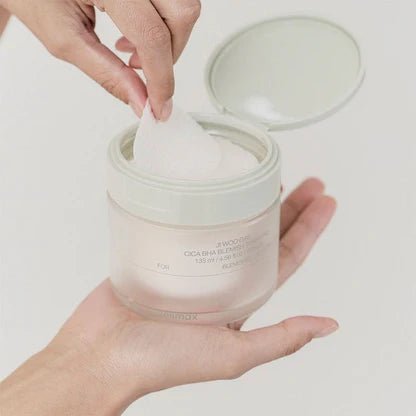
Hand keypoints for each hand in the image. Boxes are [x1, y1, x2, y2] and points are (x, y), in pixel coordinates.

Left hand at [0, 0, 201, 118]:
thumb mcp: (64, 39)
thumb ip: (107, 73)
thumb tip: (140, 100)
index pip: (151, 36)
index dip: (161, 78)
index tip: (160, 105)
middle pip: (181, 14)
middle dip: (170, 54)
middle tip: (139, 70)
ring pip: (184, 7)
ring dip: (169, 39)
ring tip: (133, 50)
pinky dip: (164, 24)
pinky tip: (135, 31)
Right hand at [0, 179, 337, 415]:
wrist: (102, 353)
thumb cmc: (162, 361)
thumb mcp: (231, 355)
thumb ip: (281, 341)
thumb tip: (327, 326)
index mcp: (242, 298)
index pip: (286, 256)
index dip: (309, 229)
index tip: (325, 201)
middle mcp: (223, 277)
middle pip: (265, 233)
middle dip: (291, 207)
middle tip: (309, 181)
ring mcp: (194, 260)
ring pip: (232, 221)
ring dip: (253, 199)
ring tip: (269, 176)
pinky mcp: (166, 247)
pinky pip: (195, 219)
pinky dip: (210, 201)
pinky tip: (217, 185)